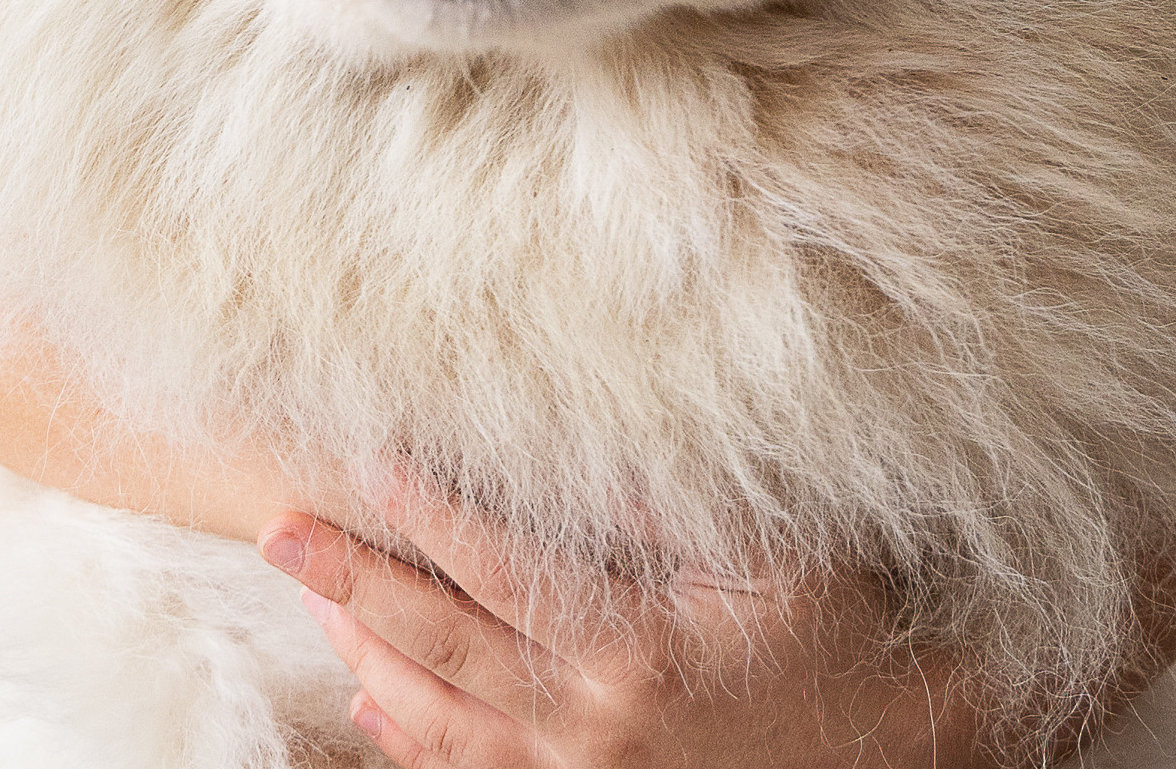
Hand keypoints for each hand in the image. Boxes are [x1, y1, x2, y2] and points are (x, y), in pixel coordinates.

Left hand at [258, 483, 979, 768]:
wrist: (900, 745)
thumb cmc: (842, 627)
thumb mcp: (770, 550)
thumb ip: (665, 503)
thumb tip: (578, 438)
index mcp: (634, 650)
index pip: (497, 567)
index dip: (423, 510)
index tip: (359, 456)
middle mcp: (593, 725)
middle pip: (442, 648)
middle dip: (353, 582)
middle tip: (275, 528)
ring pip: (443, 719)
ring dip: (366, 653)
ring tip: (308, 592)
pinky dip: (415, 741)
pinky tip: (374, 702)